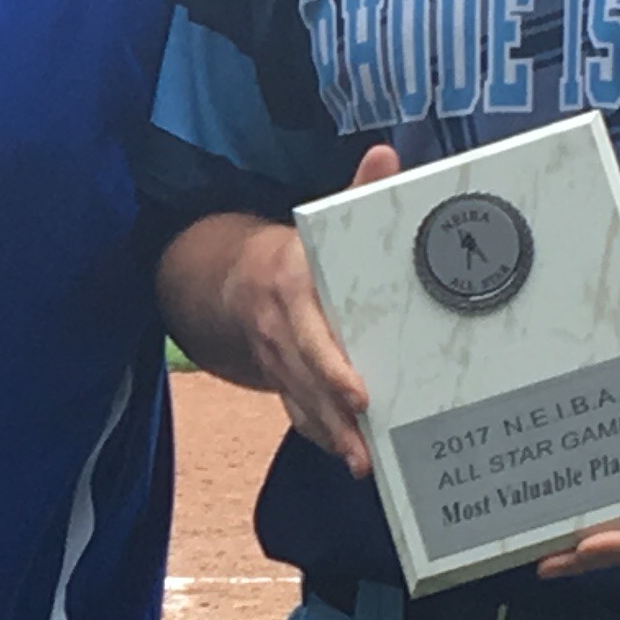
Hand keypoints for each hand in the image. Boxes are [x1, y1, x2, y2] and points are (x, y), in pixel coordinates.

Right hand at [218, 144, 400, 474]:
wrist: (233, 276)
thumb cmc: (296, 250)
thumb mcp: (321, 219)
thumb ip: (356, 191)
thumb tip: (386, 155)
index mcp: (290, 289)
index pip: (310, 336)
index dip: (331, 367)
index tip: (358, 395)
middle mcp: (278, 330)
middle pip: (306, 380)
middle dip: (335, 416)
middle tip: (365, 446)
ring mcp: (276, 359)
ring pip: (300, 402)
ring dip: (330, 435)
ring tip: (361, 464)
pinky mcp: (280, 377)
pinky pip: (295, 410)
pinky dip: (319, 433)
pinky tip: (345, 454)